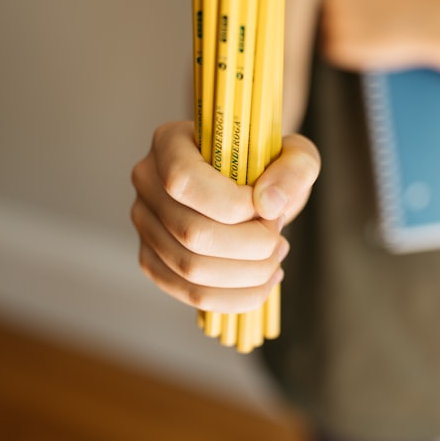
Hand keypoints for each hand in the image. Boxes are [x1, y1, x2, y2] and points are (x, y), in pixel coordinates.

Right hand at [130, 121, 320, 312]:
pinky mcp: (153, 260)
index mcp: (169, 143)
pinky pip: (191, 294)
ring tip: (275, 257)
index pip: (184, 182)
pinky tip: (264, 280)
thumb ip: (293, 169)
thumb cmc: (268, 164)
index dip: (232, 204)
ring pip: (191, 270)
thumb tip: (269, 204)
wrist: (250, 185)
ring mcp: (145, 224)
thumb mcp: (294, 153)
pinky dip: (236, 297)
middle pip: (191, 233)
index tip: (268, 208)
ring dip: (248, 273)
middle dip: (250, 244)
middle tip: (278, 236)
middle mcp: (147, 181)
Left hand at [322, 0, 439, 71]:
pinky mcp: (342, 47)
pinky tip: (369, 41)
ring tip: (373, 27)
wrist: (436, 22)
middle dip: (347, 7)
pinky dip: (346, 48)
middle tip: (375, 12)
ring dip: (344, 28)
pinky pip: (331, 48)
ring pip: (326, 25)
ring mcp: (337, 22)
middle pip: (327, 2)